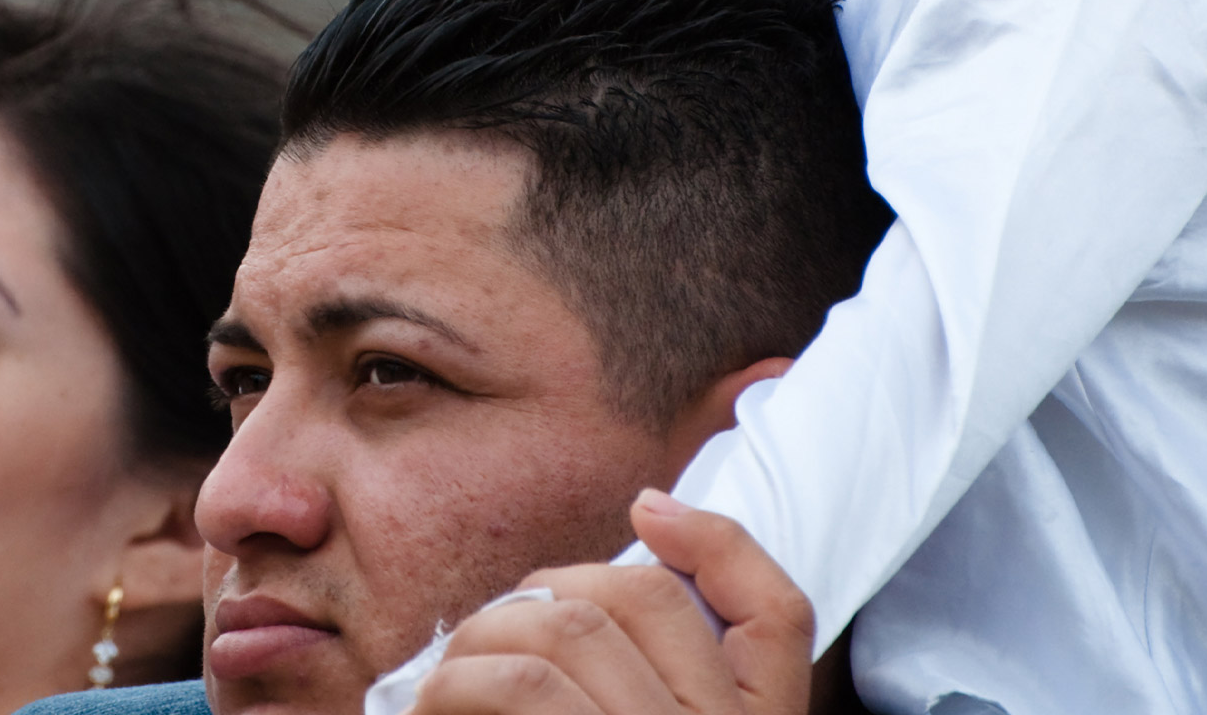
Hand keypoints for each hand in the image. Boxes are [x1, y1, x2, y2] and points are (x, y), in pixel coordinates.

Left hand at [407, 492, 812, 714]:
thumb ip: (662, 666)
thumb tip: (648, 517)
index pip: (777, 613)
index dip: (715, 542)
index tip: (645, 511)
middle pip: (630, 602)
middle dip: (537, 595)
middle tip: (485, 638)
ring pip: (559, 633)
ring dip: (478, 640)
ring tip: (443, 683)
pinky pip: (518, 690)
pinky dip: (454, 688)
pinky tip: (429, 712)